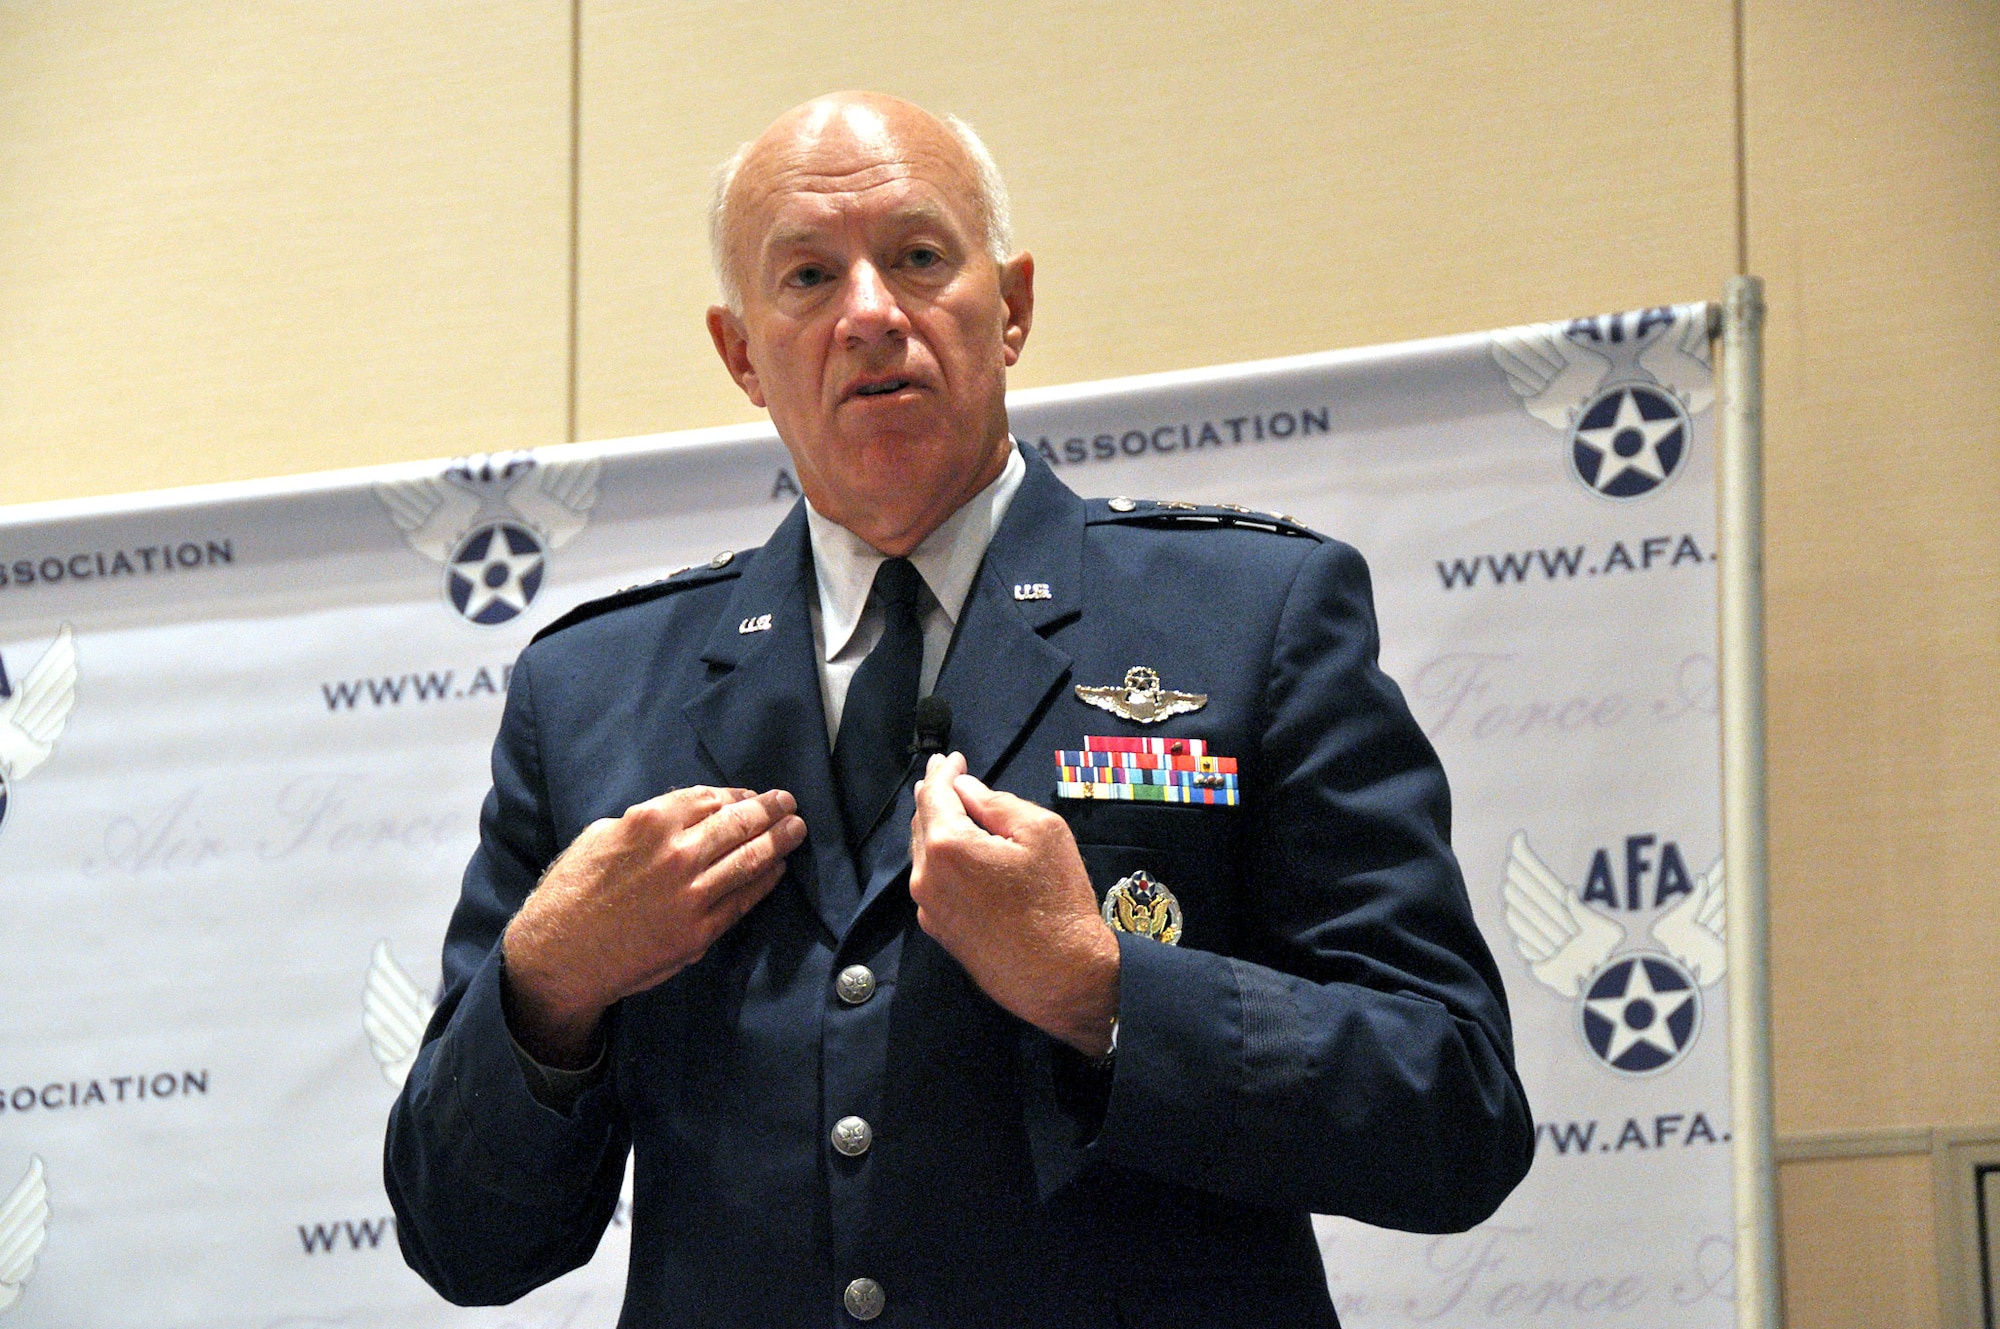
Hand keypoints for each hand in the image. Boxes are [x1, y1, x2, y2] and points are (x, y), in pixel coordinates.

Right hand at [503, 786, 806, 1066]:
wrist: (560, 955)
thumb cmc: (572, 892)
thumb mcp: (600, 837)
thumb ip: (643, 823)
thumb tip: (679, 817)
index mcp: (650, 822)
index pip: (709, 799)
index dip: (737, 796)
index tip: (752, 796)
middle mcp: (678, 853)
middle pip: (740, 824)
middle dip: (770, 810)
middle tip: (788, 803)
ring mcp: (693, 894)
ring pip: (750, 860)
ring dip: (779, 841)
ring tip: (796, 829)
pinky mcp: (699, 931)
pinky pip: (743, 900)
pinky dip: (765, 881)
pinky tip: (777, 869)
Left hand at [909, 753, 1118, 1055]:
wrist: (1061, 975)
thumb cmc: (1057, 900)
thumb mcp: (1041, 832)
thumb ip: (996, 803)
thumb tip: (964, 789)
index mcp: (948, 845)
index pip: (935, 794)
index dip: (943, 771)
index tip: (952, 757)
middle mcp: (926, 876)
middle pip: (922, 822)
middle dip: (934, 795)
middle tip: (946, 775)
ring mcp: (928, 907)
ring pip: (923, 853)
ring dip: (934, 827)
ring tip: (949, 808)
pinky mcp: (938, 931)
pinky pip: (931, 881)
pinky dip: (939, 858)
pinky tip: (955, 853)